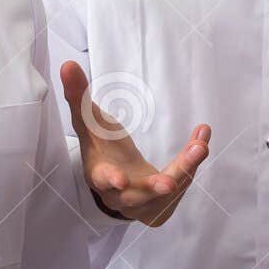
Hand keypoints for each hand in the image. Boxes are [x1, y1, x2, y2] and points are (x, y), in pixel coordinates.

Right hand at [61, 60, 210, 226]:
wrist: (117, 181)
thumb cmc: (101, 148)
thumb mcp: (89, 123)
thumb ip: (79, 97)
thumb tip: (67, 65)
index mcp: (100, 175)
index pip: (102, 179)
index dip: (110, 180)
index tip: (120, 179)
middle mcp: (121, 195)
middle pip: (139, 193)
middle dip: (156, 186)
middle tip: (170, 183)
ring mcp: (143, 203)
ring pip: (167, 190)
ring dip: (185, 168)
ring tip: (200, 145)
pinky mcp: (162, 204)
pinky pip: (181, 183)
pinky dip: (192, 162)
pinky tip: (201, 140)